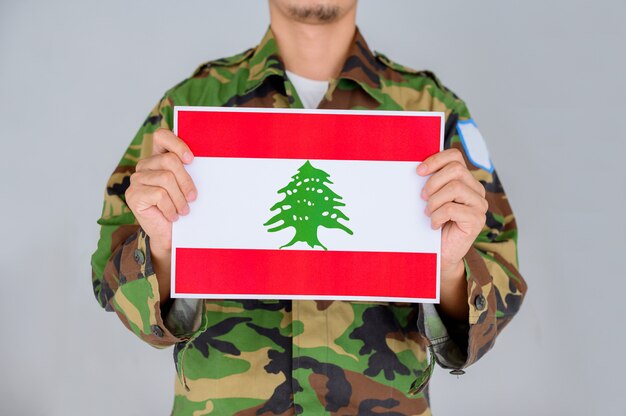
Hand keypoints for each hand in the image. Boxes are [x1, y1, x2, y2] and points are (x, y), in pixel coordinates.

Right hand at [126, 128, 196, 256]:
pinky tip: (173, 216)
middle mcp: (144, 165)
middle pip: (169, 161)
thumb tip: (205, 160)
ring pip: (166, 179)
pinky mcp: (133, 195)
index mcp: (158, 157)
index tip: (191, 160)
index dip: (177, 144)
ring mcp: (136, 180)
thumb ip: (188, 170)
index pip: (161, 136)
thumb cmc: (181, 207)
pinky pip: (159, 194)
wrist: (170, 235)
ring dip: (179, 198)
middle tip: (193, 198)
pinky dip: (171, 207)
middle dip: (186, 181)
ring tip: (184, 210)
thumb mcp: (186, 186)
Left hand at [417, 148, 487, 319]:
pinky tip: (434, 225)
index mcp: (465, 180)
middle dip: (433, 182)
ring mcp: (479, 205)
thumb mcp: (430, 199)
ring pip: (455, 187)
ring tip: (428, 213)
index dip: (436, 159)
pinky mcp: (477, 220)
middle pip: (456, 169)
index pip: (455, 156)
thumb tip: (415, 167)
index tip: (418, 171)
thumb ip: (430, 183)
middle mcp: (476, 190)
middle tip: (422, 198)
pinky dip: (438, 216)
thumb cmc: (433, 225)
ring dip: (435, 201)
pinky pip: (453, 208)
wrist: (440, 254)